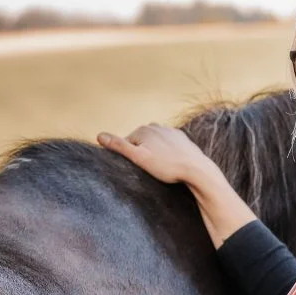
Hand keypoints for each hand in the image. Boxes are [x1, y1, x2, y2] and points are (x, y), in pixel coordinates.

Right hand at [97, 123, 217, 184]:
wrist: (196, 169)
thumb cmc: (166, 166)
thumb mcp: (138, 158)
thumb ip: (118, 146)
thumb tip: (99, 135)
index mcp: (143, 129)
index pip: (126, 144)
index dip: (130, 158)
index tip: (139, 168)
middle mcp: (156, 125)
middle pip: (140, 142)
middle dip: (143, 154)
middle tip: (151, 169)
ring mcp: (170, 131)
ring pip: (154, 144)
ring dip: (155, 154)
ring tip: (162, 167)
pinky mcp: (181, 138)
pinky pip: (167, 146)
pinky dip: (167, 154)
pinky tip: (171, 163)